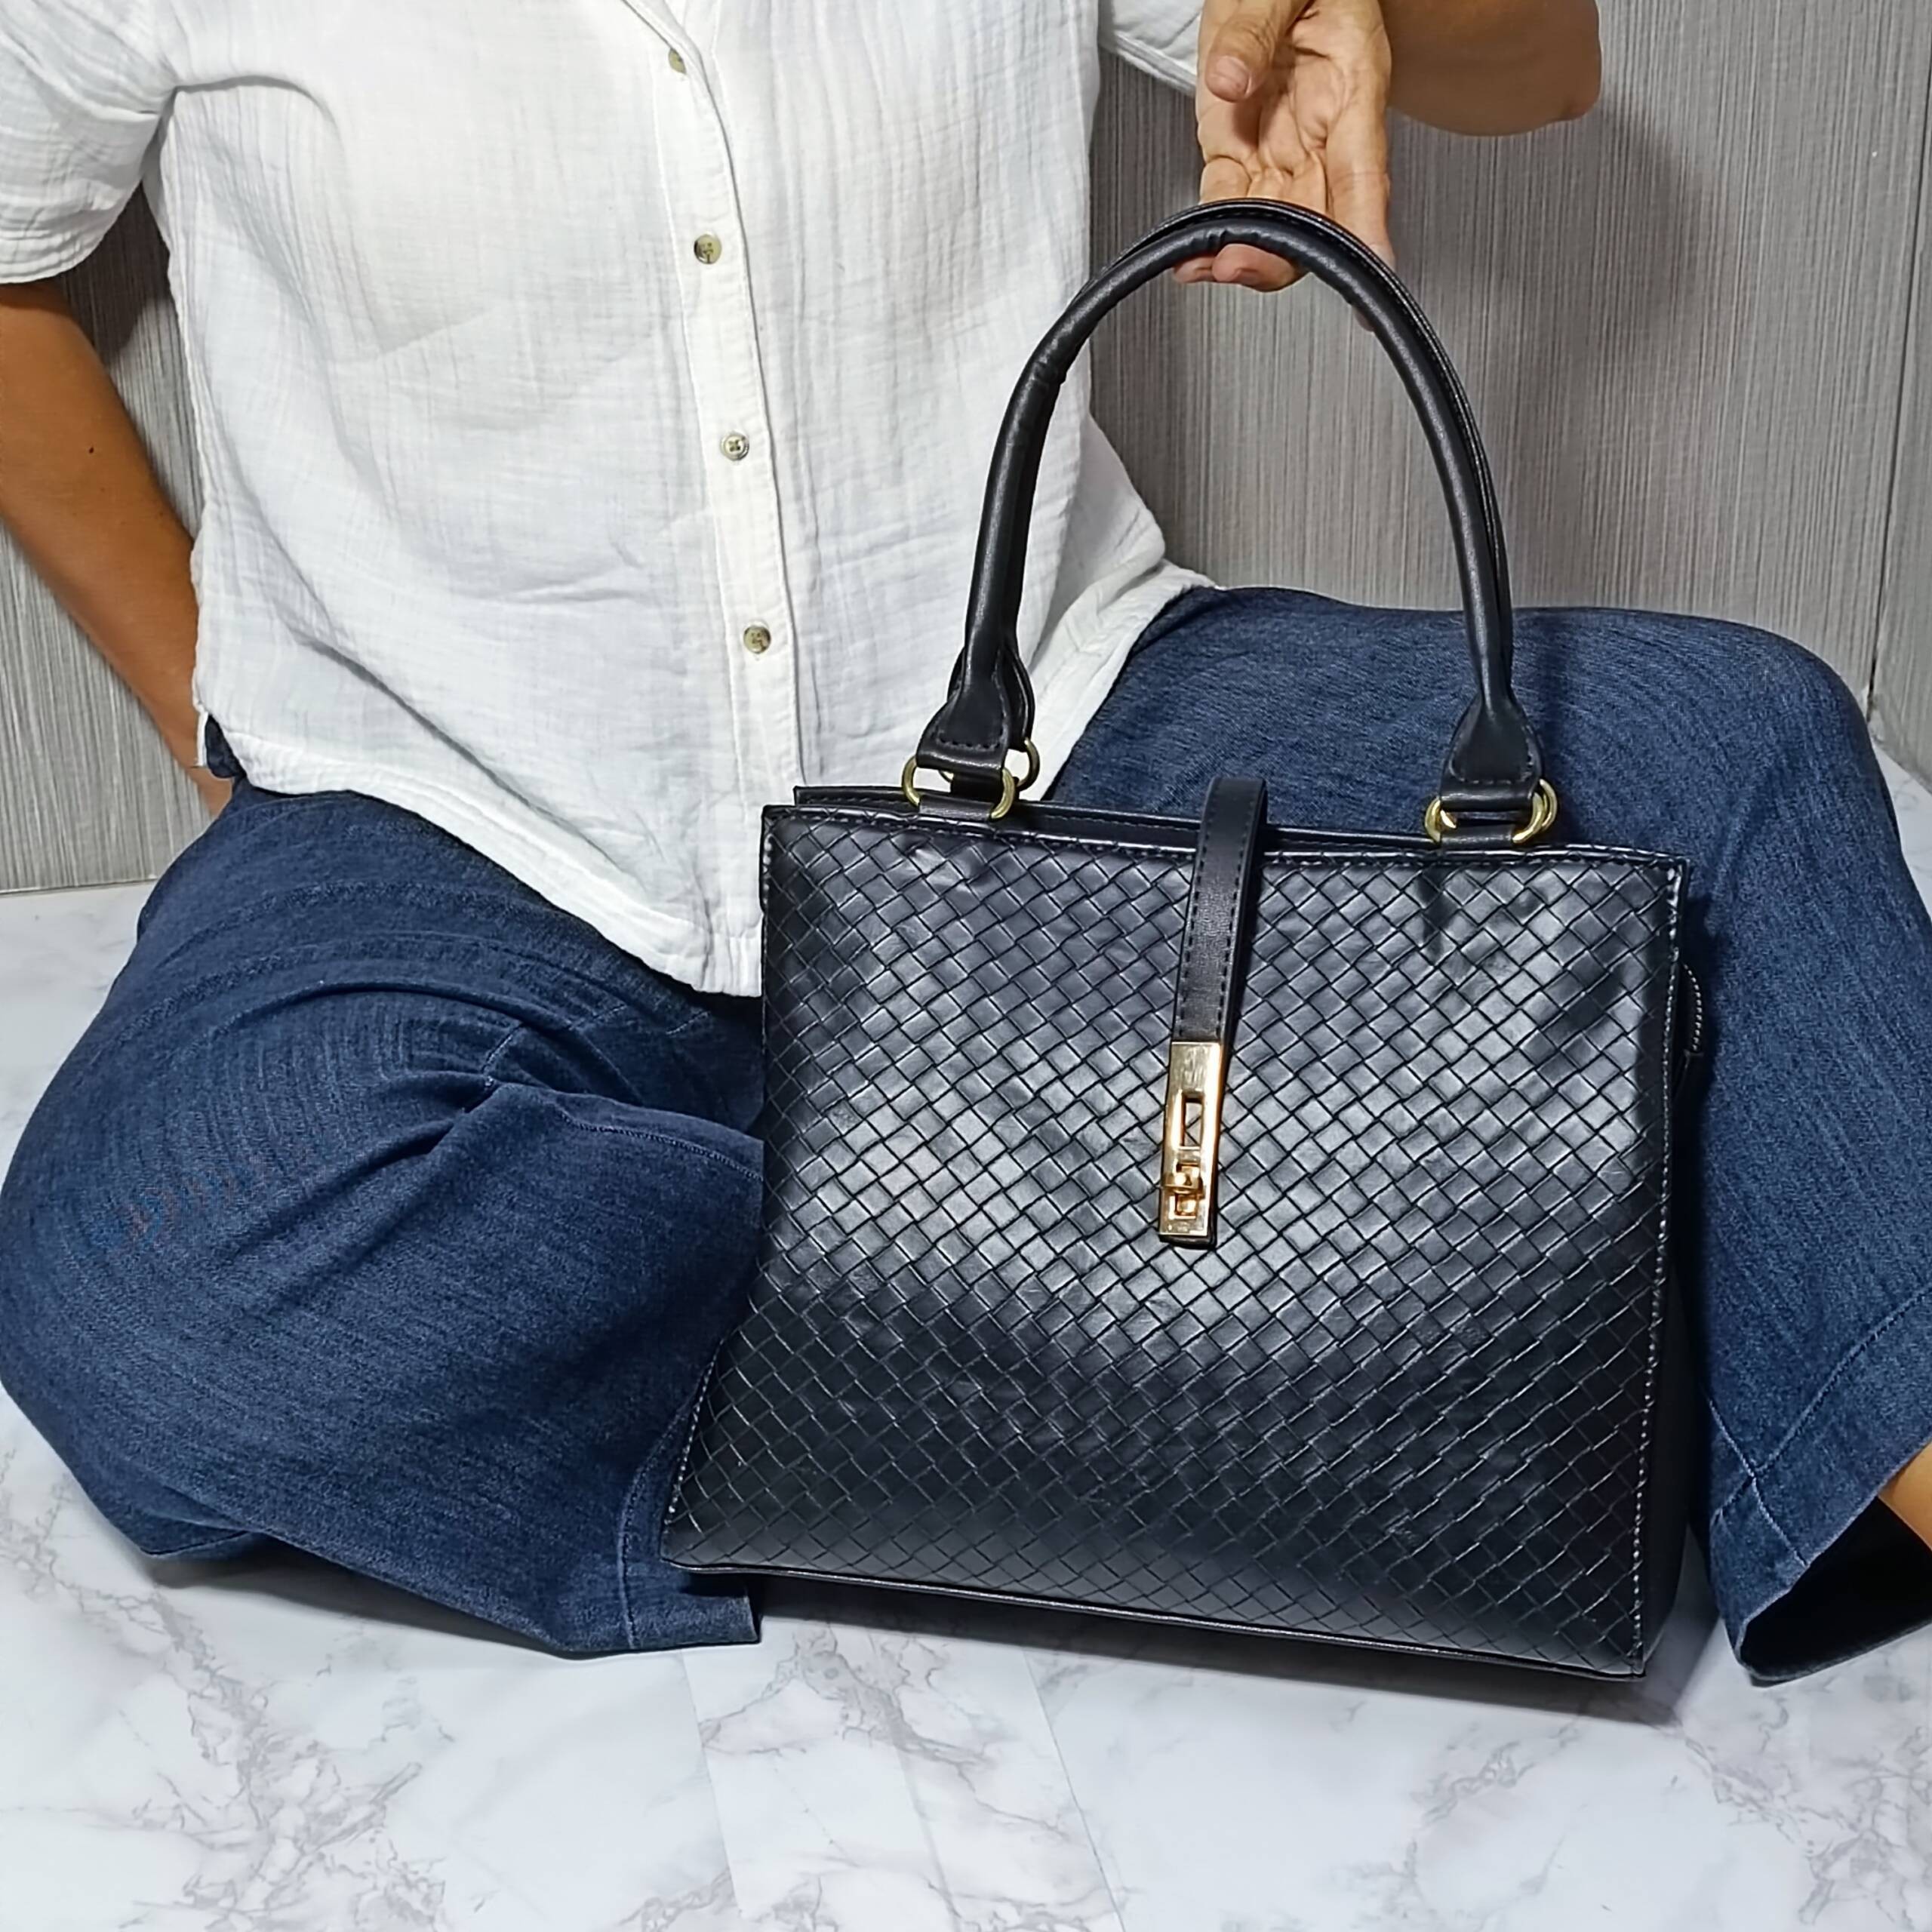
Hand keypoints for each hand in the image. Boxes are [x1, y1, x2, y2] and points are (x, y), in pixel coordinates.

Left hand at [1181, 0, 1393, 290]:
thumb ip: (1254, 30)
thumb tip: (1229, 80)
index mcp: (1352, 90)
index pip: (1364, 175)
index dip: (1368, 228)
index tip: (1370, 266)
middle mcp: (1323, 133)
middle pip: (1317, 219)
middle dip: (1280, 255)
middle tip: (1237, 265)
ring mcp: (1283, 147)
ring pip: (1275, 224)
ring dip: (1242, 254)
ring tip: (1203, 268)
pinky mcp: (1241, 150)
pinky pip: (1229, 203)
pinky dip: (1210, 234)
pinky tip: (1193, 256)